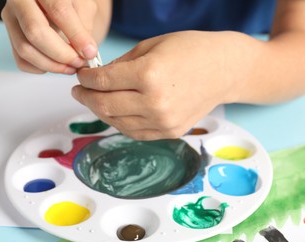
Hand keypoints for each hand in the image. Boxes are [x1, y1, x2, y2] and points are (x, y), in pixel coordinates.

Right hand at [1, 0, 98, 73]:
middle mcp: (20, 0)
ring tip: (71, 66)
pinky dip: (42, 68)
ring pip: (25, 49)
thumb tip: (86, 51)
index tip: (89, 52)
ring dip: (52, 65)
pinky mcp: (11, 37)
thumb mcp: (85, 7)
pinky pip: (22, 61)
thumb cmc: (73, 5)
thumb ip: (85, 26)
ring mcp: (11, 18)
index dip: (76, 35)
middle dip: (61, 54)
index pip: (58, 10)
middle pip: (35, 31)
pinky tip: (57, 65)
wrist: (60, 7)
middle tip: (78, 62)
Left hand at [72, 31, 262, 139]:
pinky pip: (133, 132)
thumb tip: (98, 77)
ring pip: (116, 122)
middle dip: (85, 97)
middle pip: (104, 105)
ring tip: (94, 101)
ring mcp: (163, 121)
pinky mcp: (169, 132)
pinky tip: (113, 112)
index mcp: (149, 74)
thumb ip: (121, 64)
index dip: (86, 79)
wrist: (225, 70)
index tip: (81, 75)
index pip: (103, 81)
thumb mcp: (152, 46)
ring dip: (100, 111)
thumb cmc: (192, 50)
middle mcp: (155, 103)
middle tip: (79, 90)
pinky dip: (118, 123)